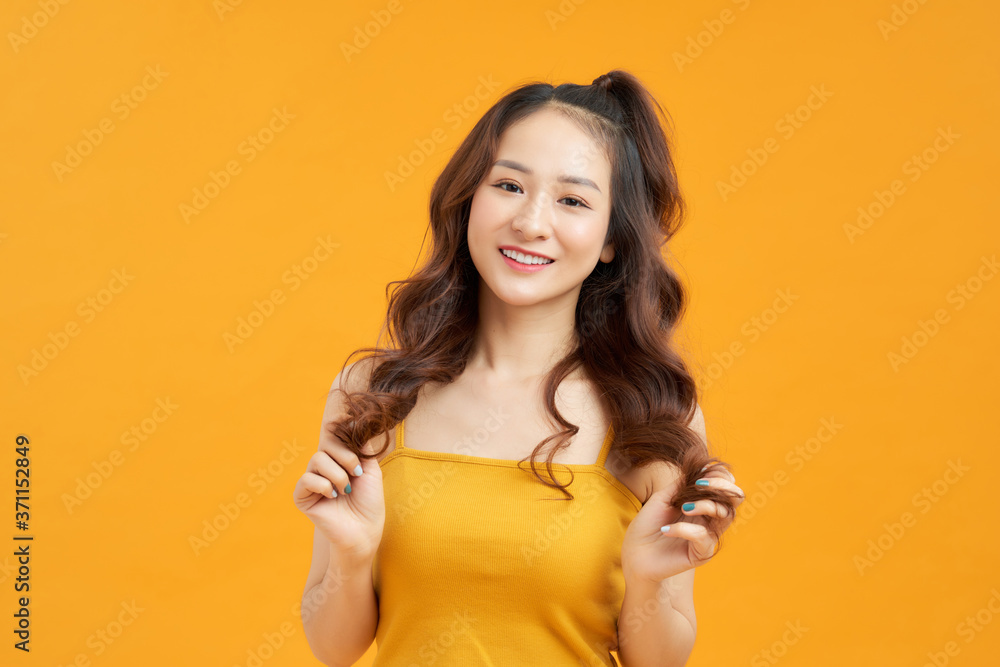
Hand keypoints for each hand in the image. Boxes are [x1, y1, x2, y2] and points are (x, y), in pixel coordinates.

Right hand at [292, 423, 385, 561]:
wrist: (365, 531)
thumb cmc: (370, 503)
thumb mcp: (371, 468)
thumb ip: (360, 446)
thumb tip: (353, 422)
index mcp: (337, 461)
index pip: (334, 437)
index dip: (346, 442)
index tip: (361, 460)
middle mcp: (322, 469)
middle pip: (326, 444)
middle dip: (346, 457)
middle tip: (357, 474)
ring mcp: (311, 482)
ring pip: (317, 459)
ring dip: (337, 474)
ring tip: (346, 490)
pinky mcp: (302, 497)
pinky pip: (306, 479)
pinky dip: (323, 485)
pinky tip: (333, 496)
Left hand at [621, 465, 743, 584]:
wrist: (634, 553)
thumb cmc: (647, 526)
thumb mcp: (663, 498)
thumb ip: (682, 484)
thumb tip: (702, 467)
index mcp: (702, 504)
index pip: (725, 486)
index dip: (719, 476)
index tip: (700, 473)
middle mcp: (709, 519)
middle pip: (735, 498)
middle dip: (722, 486)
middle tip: (700, 485)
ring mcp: (707, 536)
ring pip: (724, 515)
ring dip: (705, 505)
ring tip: (683, 507)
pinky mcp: (701, 554)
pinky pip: (703, 536)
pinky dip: (685, 529)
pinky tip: (667, 531)